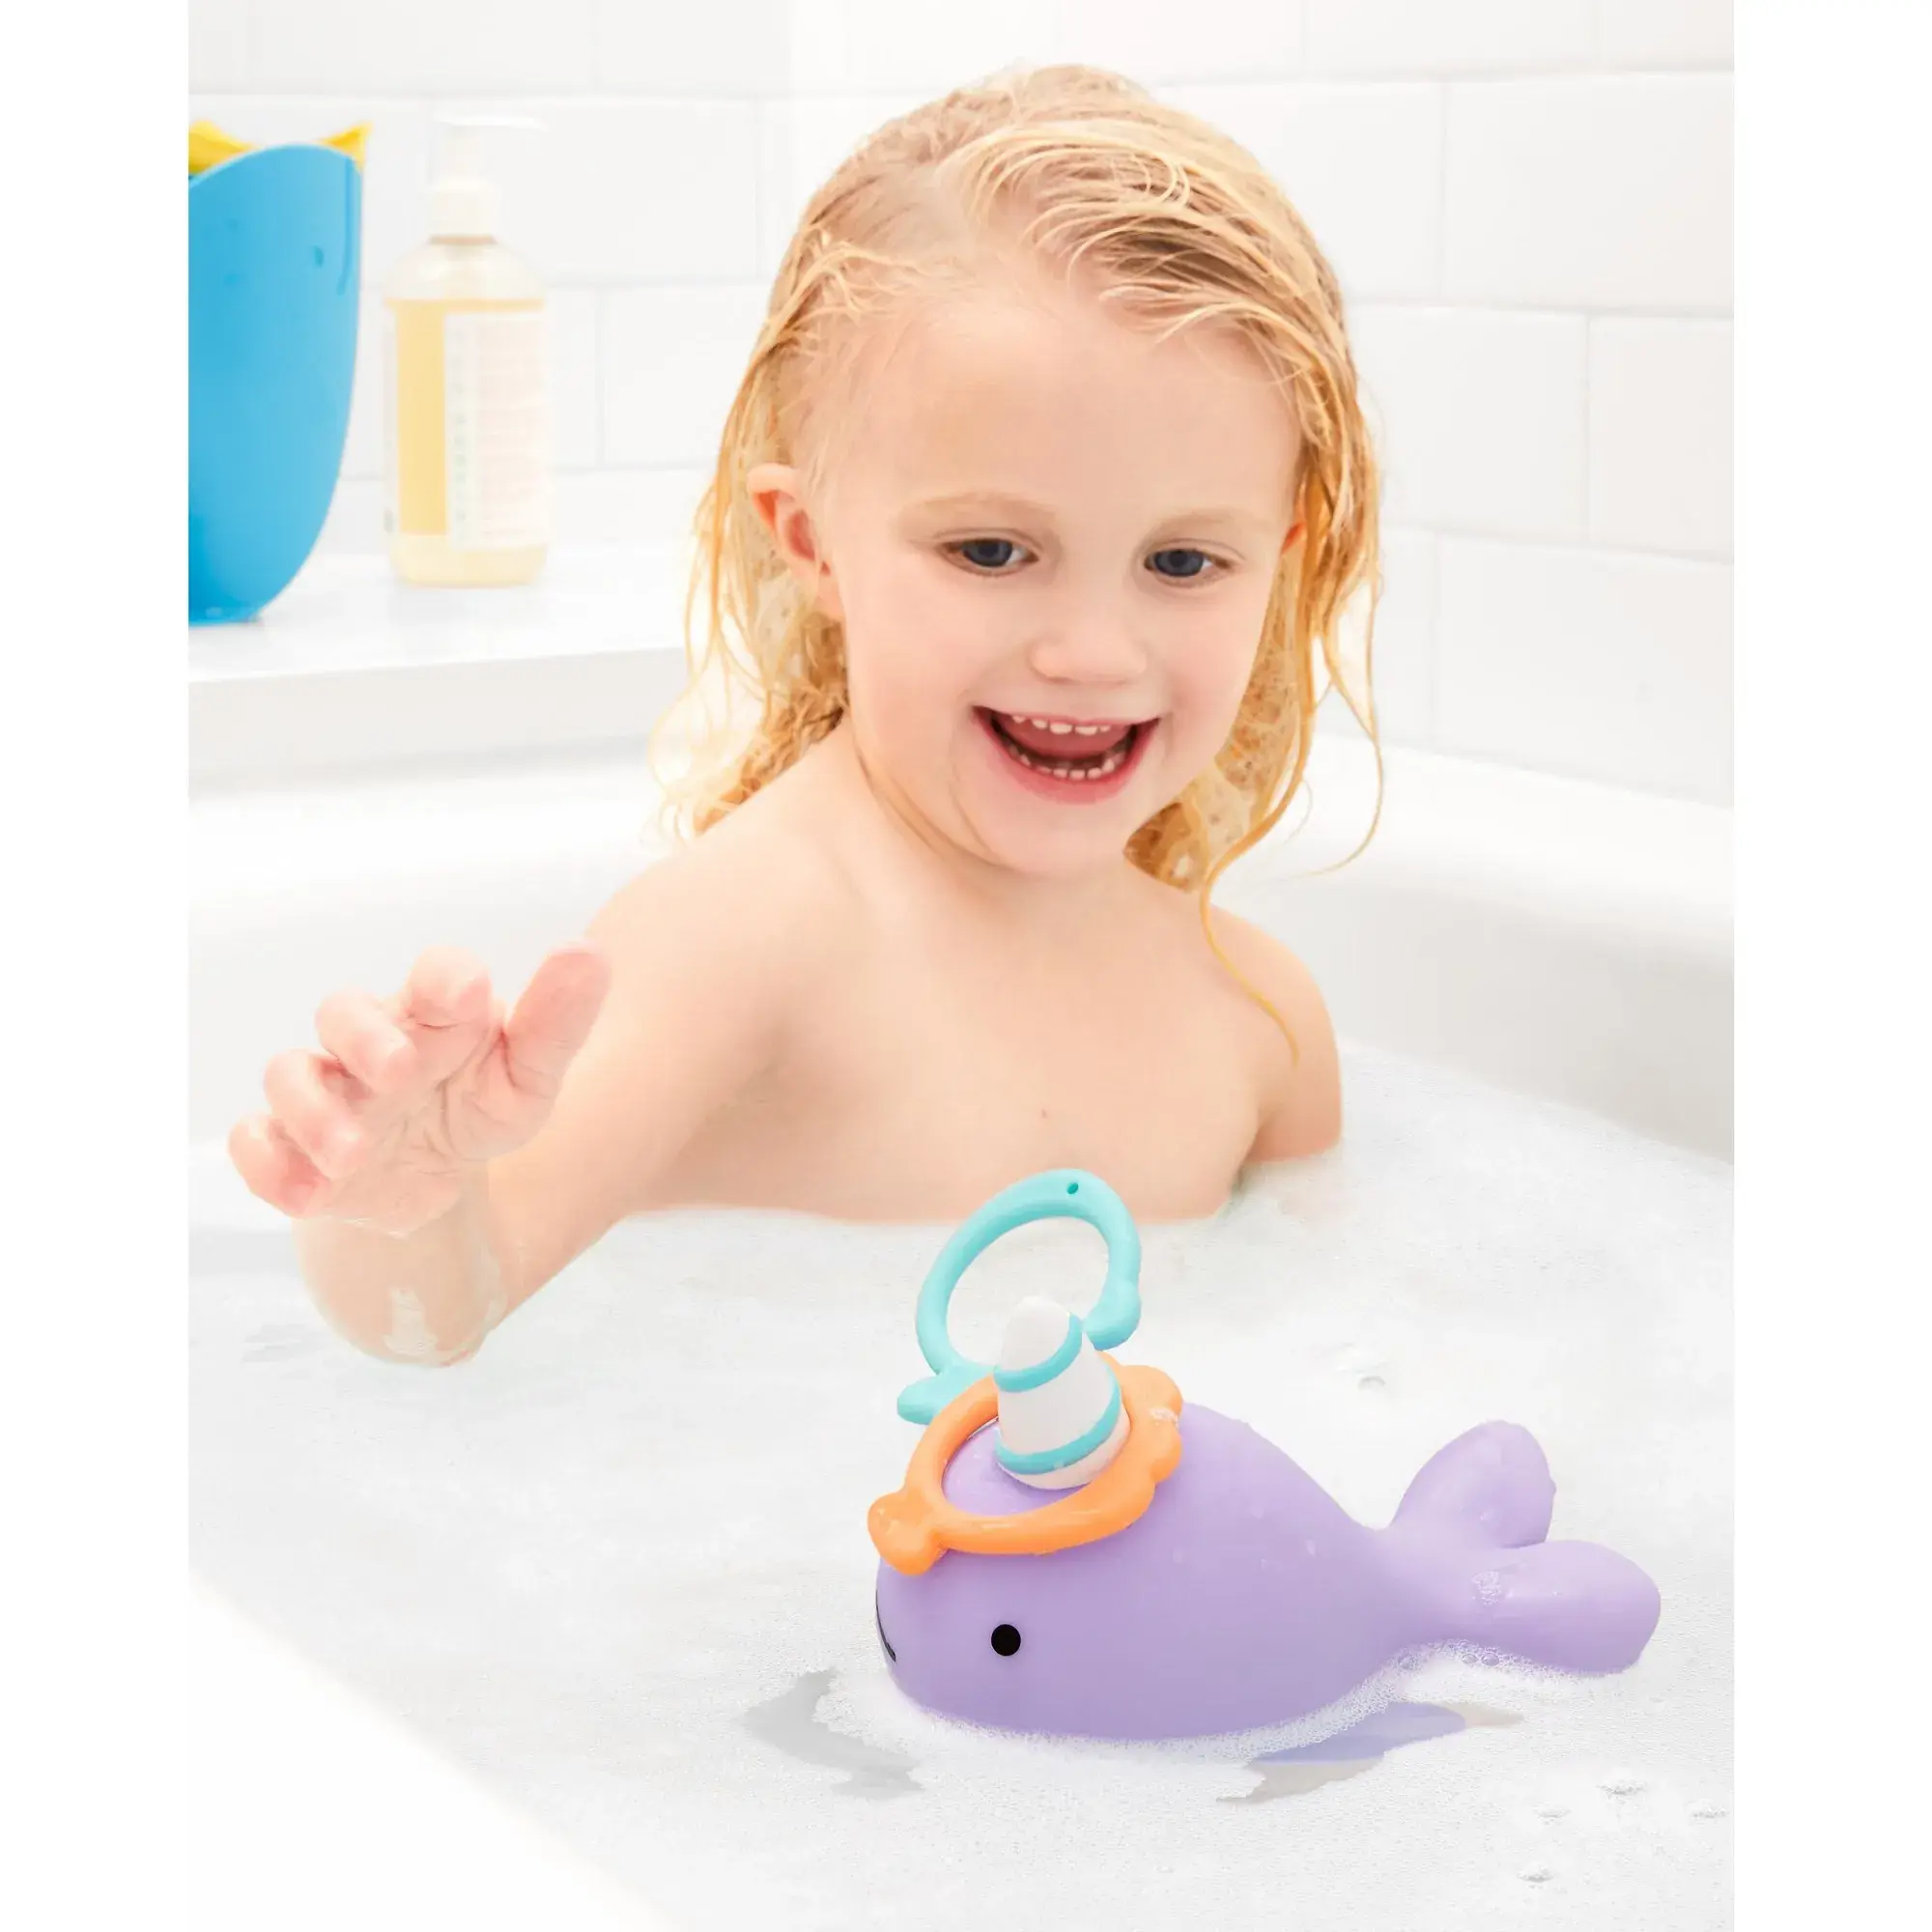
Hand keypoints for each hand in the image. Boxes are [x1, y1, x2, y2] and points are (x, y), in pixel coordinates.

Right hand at [228, 942, 610, 1236]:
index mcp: (436, 1013)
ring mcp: (326, 1090)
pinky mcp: (291, 1144)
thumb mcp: (528, 1079)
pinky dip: (270, 1165)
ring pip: (291, 1076)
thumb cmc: (481, 1107)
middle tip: (399, 1073)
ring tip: (352, 1154)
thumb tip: (588, 953)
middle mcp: (371, 1040)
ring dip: (315, 1112)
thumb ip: (556, 1025)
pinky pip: (255, 1142)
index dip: (446, 978)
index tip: (468, 993)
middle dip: (365, 1039)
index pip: (436, 976)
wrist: (435, 1181)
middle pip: (343, 1012)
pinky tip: (306, 1193)